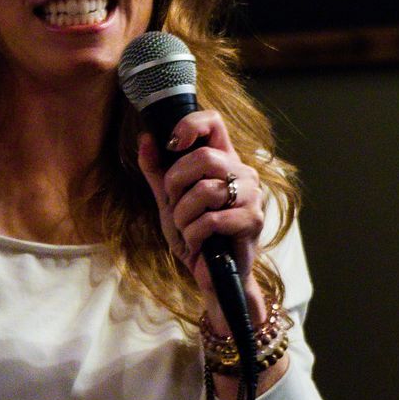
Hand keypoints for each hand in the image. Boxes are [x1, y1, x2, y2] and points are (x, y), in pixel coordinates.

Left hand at [136, 111, 265, 333]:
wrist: (215, 277)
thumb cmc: (196, 236)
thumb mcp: (169, 201)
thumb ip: (157, 171)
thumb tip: (145, 138)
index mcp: (224, 161)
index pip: (213, 122)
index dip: (190, 125)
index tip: (171, 146)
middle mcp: (243, 173)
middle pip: (204, 156)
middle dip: (177, 183)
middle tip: (176, 205)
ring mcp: (252, 196)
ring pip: (205, 190)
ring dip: (183, 215)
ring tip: (187, 228)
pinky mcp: (253, 220)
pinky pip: (212, 219)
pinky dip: (194, 234)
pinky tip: (198, 243)